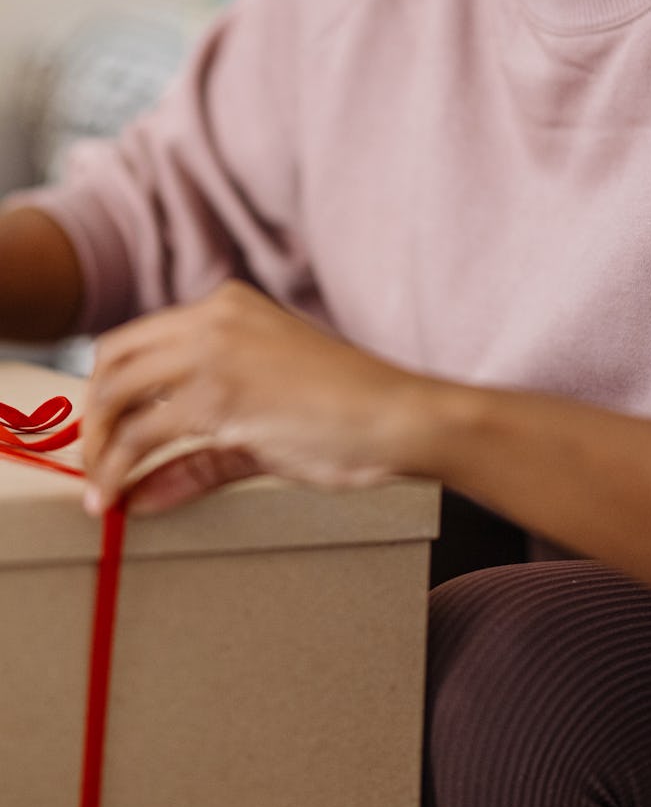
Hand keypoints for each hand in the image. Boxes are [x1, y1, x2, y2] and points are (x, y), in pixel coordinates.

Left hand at [81, 280, 423, 513]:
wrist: (400, 416)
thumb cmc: (349, 414)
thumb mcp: (264, 424)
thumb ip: (200, 456)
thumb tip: (143, 492)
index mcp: (226, 306)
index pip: (136, 340)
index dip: (109, 391)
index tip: (105, 433)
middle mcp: (213, 318)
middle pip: (113, 360)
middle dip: (93, 417)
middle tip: (94, 463)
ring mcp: (214, 353)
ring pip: (118, 397)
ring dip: (99, 451)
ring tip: (101, 491)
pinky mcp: (220, 397)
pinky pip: (144, 437)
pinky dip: (120, 472)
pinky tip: (120, 499)